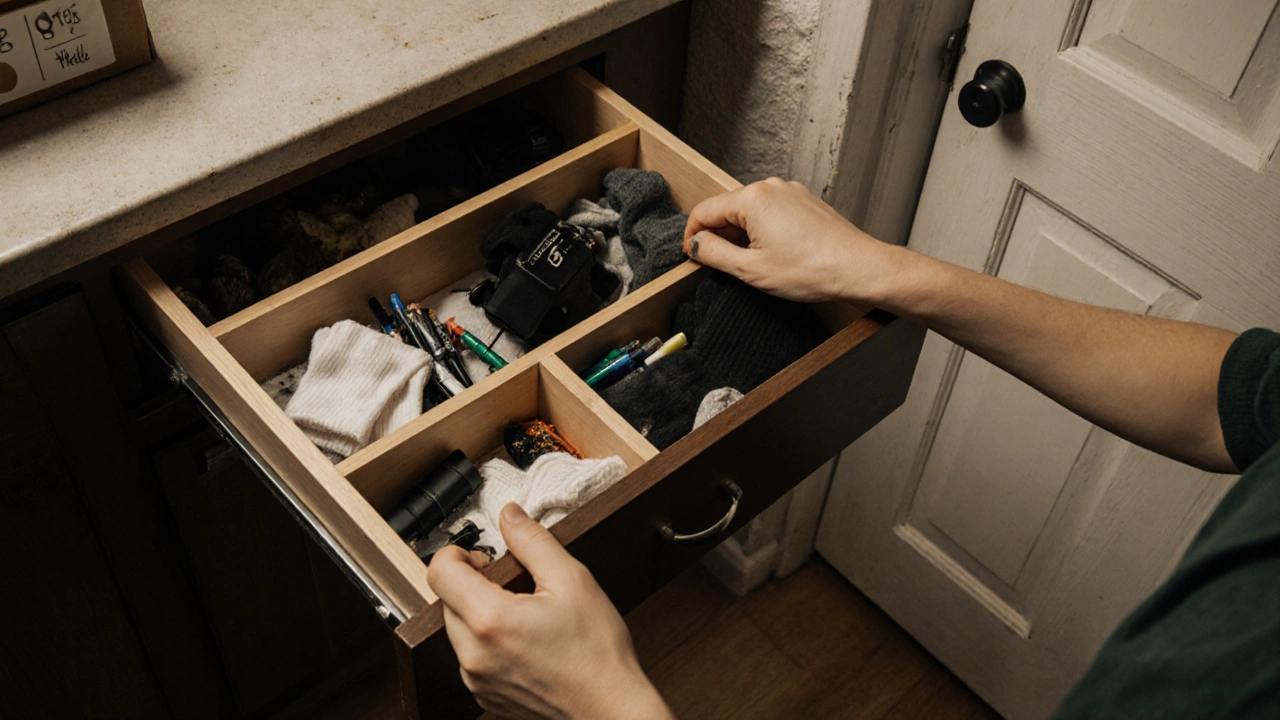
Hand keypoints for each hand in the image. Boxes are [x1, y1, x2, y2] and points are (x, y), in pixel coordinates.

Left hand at [428, 503, 674, 719]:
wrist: (610, 709)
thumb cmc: (597, 653)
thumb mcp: (572, 580)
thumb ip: (533, 541)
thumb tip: (510, 515)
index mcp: (490, 620)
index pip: (439, 571)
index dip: (458, 552)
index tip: (483, 556)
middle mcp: (474, 654)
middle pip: (447, 599)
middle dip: (474, 583)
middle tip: (514, 583)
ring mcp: (477, 680)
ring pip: (458, 629)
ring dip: (480, 612)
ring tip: (524, 614)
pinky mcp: (485, 696)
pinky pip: (471, 657)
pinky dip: (488, 642)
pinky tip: (525, 641)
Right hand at [683, 177, 906, 303]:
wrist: (858, 267)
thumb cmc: (811, 269)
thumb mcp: (751, 270)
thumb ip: (714, 254)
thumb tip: (695, 244)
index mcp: (752, 198)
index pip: (704, 211)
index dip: (692, 236)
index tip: (692, 256)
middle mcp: (770, 186)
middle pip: (727, 208)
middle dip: (719, 236)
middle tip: (720, 267)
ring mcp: (790, 191)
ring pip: (749, 211)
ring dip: (742, 235)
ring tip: (752, 264)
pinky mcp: (804, 201)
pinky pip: (771, 212)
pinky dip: (763, 230)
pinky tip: (773, 254)